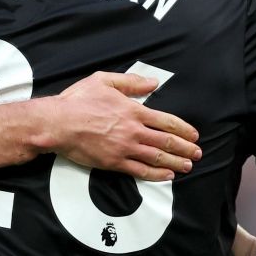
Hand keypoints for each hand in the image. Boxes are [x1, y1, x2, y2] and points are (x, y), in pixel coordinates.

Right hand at [47, 71, 199, 180]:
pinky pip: (141, 171)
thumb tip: (152, 83)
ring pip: (158, 157)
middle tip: (197, 153)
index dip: (184, 129)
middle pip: (167, 141)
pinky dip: (157, 174)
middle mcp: (134, 131)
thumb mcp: (104, 80)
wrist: (58, 123)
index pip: (167, 121)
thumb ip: (131, 82)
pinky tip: (167, 175)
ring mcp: (125, 148)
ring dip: (176, 162)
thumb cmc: (78, 101)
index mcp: (133, 110)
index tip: (193, 134)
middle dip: (186, 148)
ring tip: (188, 166)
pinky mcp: (114, 163)